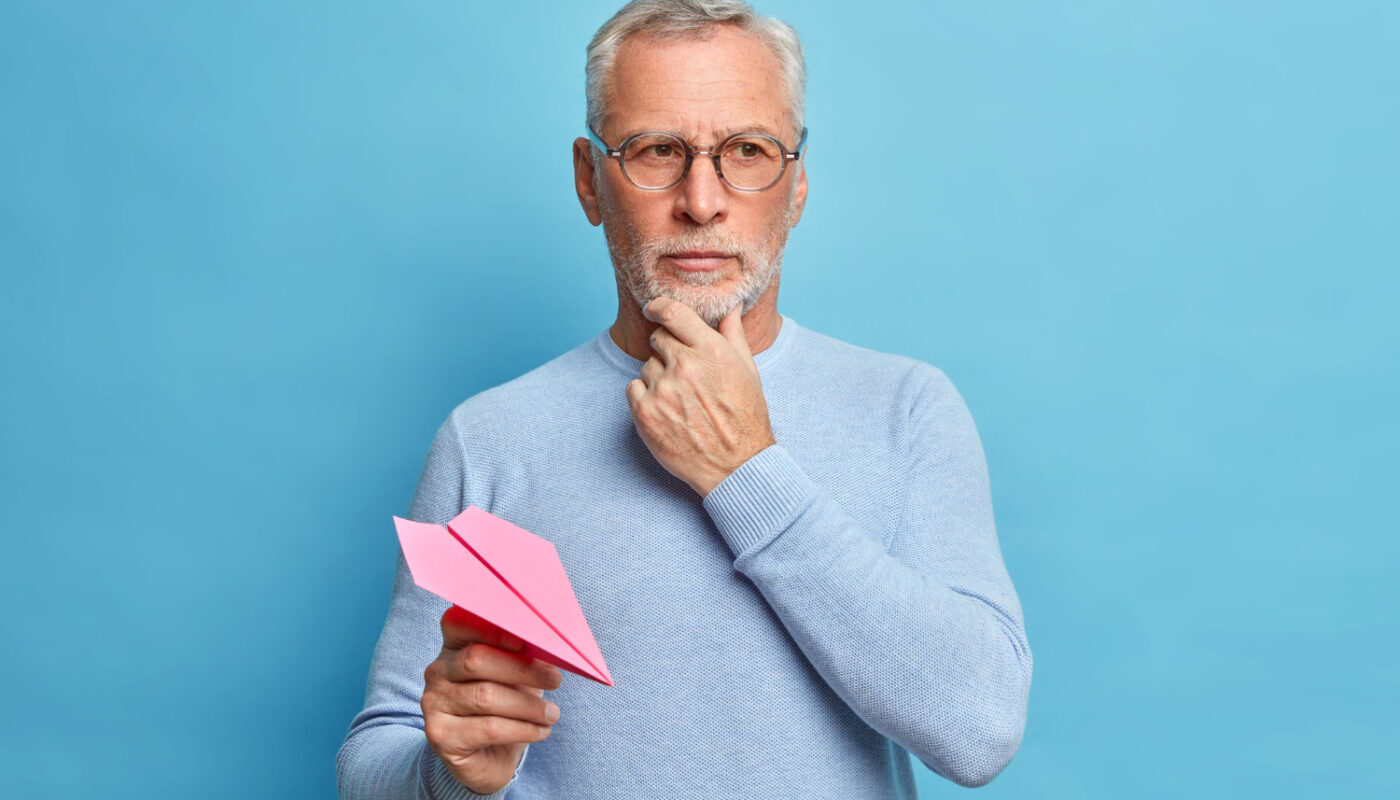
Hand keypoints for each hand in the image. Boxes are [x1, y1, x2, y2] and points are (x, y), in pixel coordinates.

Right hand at [422, 605, 562, 794]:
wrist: (489, 758)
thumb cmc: (507, 705)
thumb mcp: (517, 675)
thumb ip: (523, 655)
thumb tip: (550, 642)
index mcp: (454, 646)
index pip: (460, 623)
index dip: (488, 627)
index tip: (523, 637)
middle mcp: (437, 671)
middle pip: (476, 660)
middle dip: (522, 669)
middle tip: (555, 679)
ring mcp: (434, 704)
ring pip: (485, 697)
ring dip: (528, 706)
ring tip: (552, 713)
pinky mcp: (441, 736)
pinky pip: (489, 728)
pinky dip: (523, 729)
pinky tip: (541, 731)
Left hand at [625, 297, 776, 495]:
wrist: (735, 465)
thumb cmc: (745, 417)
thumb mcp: (747, 371)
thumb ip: (733, 335)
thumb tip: (730, 307)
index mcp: (711, 351)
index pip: (672, 313)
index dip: (658, 306)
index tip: (652, 309)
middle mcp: (685, 366)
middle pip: (658, 338)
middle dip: (668, 349)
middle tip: (685, 373)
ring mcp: (663, 390)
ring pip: (647, 365)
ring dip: (659, 376)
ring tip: (681, 399)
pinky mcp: (645, 413)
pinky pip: (633, 388)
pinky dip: (645, 396)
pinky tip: (667, 410)